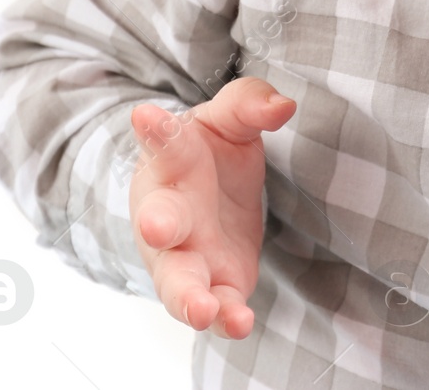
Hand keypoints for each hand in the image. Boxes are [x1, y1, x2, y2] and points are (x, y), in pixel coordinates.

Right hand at [128, 76, 296, 337]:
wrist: (210, 189)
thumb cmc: (210, 147)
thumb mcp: (230, 116)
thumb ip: (251, 104)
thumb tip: (283, 106)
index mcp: (170, 160)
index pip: (163, 142)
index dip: (156, 131)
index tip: (145, 115)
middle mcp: (168, 211)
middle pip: (158, 219)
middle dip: (158, 223)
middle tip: (157, 226)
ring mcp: (186, 254)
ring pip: (178, 280)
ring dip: (187, 296)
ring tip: (201, 309)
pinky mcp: (215, 282)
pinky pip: (216, 306)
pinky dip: (225, 318)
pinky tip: (239, 323)